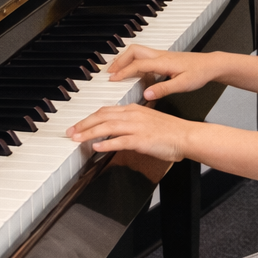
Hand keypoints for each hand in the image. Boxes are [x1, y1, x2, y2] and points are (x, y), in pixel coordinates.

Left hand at [65, 100, 191, 161]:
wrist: (185, 135)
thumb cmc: (169, 131)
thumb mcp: (147, 121)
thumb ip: (131, 124)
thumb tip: (115, 132)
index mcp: (134, 109)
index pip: (106, 111)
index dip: (89, 118)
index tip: (79, 125)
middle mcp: (133, 115)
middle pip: (102, 116)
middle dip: (84, 124)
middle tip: (71, 132)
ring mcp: (137, 127)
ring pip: (107, 127)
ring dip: (90, 133)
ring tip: (77, 139)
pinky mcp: (142, 139)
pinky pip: (120, 140)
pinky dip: (107, 143)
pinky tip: (97, 147)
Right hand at [106, 46, 226, 100]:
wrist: (210, 65)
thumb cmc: (199, 73)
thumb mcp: (182, 85)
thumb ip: (164, 89)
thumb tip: (147, 95)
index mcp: (162, 62)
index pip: (137, 64)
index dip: (123, 72)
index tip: (112, 79)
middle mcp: (160, 56)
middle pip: (133, 51)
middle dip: (119, 60)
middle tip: (110, 72)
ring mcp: (161, 56)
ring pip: (138, 52)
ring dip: (125, 60)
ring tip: (117, 71)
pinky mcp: (164, 58)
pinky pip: (144, 57)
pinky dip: (134, 62)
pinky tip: (134, 73)